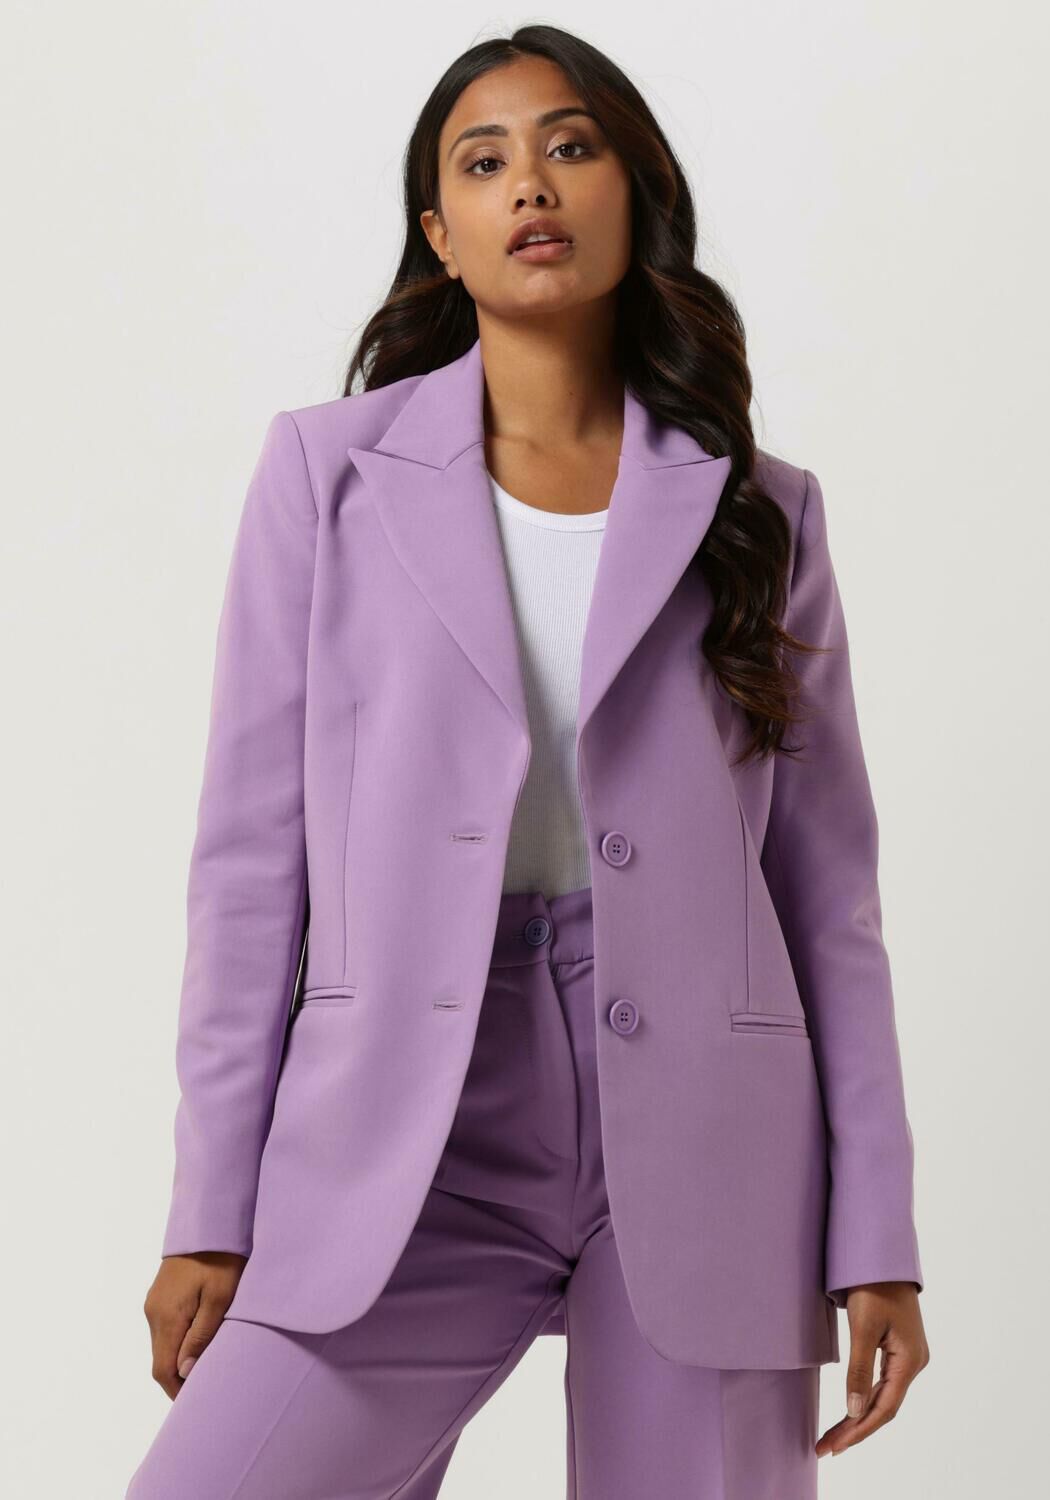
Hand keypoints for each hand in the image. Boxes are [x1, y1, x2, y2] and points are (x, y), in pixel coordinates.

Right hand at [142, 1251, 246, 1398]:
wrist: (209, 1222)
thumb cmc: (221, 1258)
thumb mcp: (219, 1297)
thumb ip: (202, 1335)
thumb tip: (185, 1372)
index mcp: (166, 1316)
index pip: (163, 1369)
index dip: (177, 1392)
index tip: (196, 1405)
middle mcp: (153, 1312)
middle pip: (160, 1360)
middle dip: (179, 1379)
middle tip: (205, 1392)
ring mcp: (155, 1303)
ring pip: (163, 1345)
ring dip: (180, 1361)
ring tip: (206, 1370)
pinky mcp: (161, 1295)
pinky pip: (166, 1329)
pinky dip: (179, 1343)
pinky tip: (199, 1344)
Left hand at [816, 1281, 929, 1457]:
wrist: (882, 1253)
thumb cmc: (873, 1286)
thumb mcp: (862, 1327)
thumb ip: (859, 1370)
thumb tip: (855, 1411)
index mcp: (910, 1361)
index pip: (884, 1409)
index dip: (859, 1431)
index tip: (834, 1447)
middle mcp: (913, 1362)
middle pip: (884, 1407)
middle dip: (855, 1429)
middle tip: (826, 1447)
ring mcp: (908, 1355)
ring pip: (884, 1396)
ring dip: (859, 1416)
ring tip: (834, 1436)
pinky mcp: (898, 1347)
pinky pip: (883, 1381)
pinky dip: (865, 1397)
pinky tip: (852, 1409)